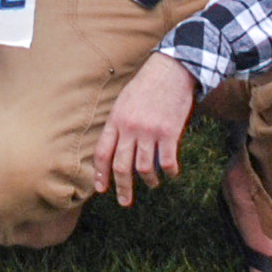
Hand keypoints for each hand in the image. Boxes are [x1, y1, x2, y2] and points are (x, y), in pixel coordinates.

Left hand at [91, 52, 196, 205]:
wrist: (171, 70)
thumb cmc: (146, 85)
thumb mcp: (124, 101)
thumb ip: (119, 125)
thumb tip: (115, 149)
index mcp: (116, 120)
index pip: (102, 153)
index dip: (100, 174)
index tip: (100, 189)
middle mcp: (130, 127)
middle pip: (121, 166)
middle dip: (122, 188)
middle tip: (124, 201)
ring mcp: (149, 131)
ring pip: (144, 168)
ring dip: (148, 181)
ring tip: (152, 184)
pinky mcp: (169, 133)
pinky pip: (167, 162)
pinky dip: (169, 172)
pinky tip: (171, 174)